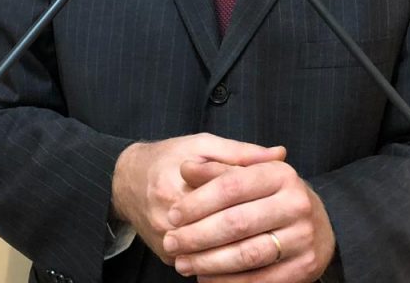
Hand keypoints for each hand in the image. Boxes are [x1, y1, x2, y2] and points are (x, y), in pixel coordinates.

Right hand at [111, 134, 285, 263]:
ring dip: (240, 256)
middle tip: (282, 236)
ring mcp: (166, 240)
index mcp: (178, 185)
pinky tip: (247, 260)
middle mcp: (168, 216)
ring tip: (270, 250)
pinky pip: (200, 263)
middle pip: (219, 234)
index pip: (225, 200)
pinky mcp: (166, 256)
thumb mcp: (203, 145)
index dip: (256, 205)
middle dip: (252, 236)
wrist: (126, 181)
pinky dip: (222, 263)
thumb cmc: (169, 158)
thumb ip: (240, 153)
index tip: (283, 209)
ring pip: (210, 255)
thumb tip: (281, 154)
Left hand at [163, 159, 335, 281]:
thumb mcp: (249, 173)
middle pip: (237, 223)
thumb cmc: (272, 194)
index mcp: (281, 174)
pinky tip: (206, 278)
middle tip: (172, 242)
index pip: (231, 186)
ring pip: (246, 255)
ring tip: (183, 263)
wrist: (318, 223)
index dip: (198, 202)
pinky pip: (259, 280)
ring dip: (208, 263)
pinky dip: (228, 282)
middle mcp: (296, 204)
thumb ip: (217, 169)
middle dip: (197, 235)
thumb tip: (187, 168)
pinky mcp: (304, 268)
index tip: (173, 214)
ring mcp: (303, 238)